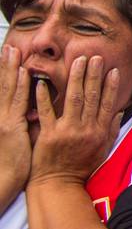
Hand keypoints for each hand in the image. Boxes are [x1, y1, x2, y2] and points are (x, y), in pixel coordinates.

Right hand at [0, 46, 31, 198]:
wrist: (2, 181)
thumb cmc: (11, 162)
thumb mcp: (15, 137)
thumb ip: (19, 120)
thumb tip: (31, 110)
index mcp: (1, 116)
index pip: (3, 90)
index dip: (4, 73)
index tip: (9, 55)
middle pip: (2, 85)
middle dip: (5, 66)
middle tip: (9, 47)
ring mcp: (2, 120)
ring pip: (8, 90)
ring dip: (11, 69)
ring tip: (14, 51)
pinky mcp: (10, 127)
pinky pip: (18, 103)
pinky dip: (21, 87)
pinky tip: (24, 74)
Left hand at [29, 55, 121, 186]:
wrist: (59, 184)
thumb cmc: (82, 168)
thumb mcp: (103, 150)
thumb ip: (111, 129)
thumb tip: (119, 110)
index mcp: (99, 132)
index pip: (106, 103)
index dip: (110, 86)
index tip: (112, 70)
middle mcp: (85, 129)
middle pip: (90, 97)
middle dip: (93, 75)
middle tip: (95, 57)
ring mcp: (66, 131)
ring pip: (72, 99)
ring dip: (75, 78)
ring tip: (78, 61)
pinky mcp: (48, 135)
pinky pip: (46, 112)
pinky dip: (44, 97)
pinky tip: (42, 82)